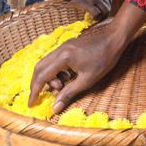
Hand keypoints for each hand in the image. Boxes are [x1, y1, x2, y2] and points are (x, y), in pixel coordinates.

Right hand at [29, 1, 145, 112]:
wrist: (114, 38)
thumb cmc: (104, 59)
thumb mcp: (87, 80)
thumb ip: (69, 93)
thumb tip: (55, 108)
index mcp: (63, 58)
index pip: (42, 76)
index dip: (35, 91)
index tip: (31, 103)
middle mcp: (59, 50)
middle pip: (39, 68)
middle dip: (38, 84)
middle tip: (42, 96)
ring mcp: (63, 46)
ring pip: (47, 64)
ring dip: (49, 77)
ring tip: (63, 86)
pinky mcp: (68, 46)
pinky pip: (55, 60)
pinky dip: (56, 71)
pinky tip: (67, 77)